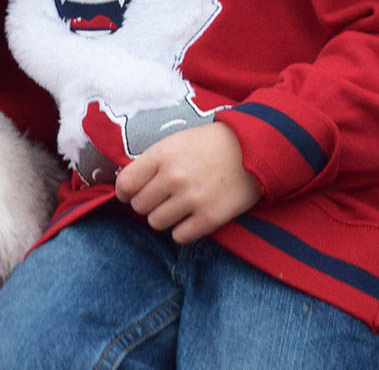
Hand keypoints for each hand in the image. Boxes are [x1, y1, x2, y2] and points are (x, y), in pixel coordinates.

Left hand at [114, 122, 259, 243]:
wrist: (253, 149)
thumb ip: (152, 162)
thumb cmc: (210, 145)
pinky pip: (180, 236)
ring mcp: (191, 199)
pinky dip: (182, 230)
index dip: (126, 191)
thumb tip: (128, 186)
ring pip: (156, 223)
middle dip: (146, 203)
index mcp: (161, 155)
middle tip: (161, 198)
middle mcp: (173, 177)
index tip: (132, 193)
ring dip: (163, 217)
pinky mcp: (209, 218)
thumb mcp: (175, 142)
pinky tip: (190, 218)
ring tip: (177, 207)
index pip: (126, 184)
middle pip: (139, 206)